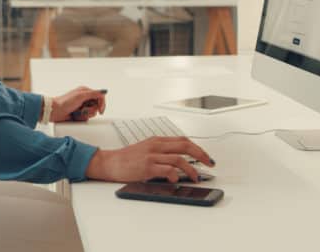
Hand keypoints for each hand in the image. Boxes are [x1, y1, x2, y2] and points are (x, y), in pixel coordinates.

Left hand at [50, 86, 105, 122]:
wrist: (55, 111)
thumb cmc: (65, 102)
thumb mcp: (81, 95)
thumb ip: (94, 93)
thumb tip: (104, 92)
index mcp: (86, 91)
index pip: (100, 97)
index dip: (102, 104)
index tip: (100, 110)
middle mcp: (85, 98)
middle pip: (96, 106)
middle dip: (90, 109)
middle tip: (82, 109)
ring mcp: (82, 106)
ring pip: (92, 113)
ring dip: (85, 114)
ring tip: (77, 112)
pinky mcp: (79, 114)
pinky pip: (86, 118)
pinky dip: (81, 118)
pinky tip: (75, 116)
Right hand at [85, 137, 214, 182]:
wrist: (109, 162)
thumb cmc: (126, 159)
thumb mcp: (145, 150)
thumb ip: (161, 153)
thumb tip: (179, 162)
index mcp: (157, 140)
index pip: (183, 140)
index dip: (198, 148)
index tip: (206, 157)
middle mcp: (156, 146)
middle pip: (185, 146)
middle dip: (201, 154)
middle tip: (209, 163)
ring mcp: (151, 156)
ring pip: (179, 159)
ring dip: (191, 169)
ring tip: (196, 177)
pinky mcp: (147, 167)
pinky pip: (166, 170)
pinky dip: (175, 175)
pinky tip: (177, 179)